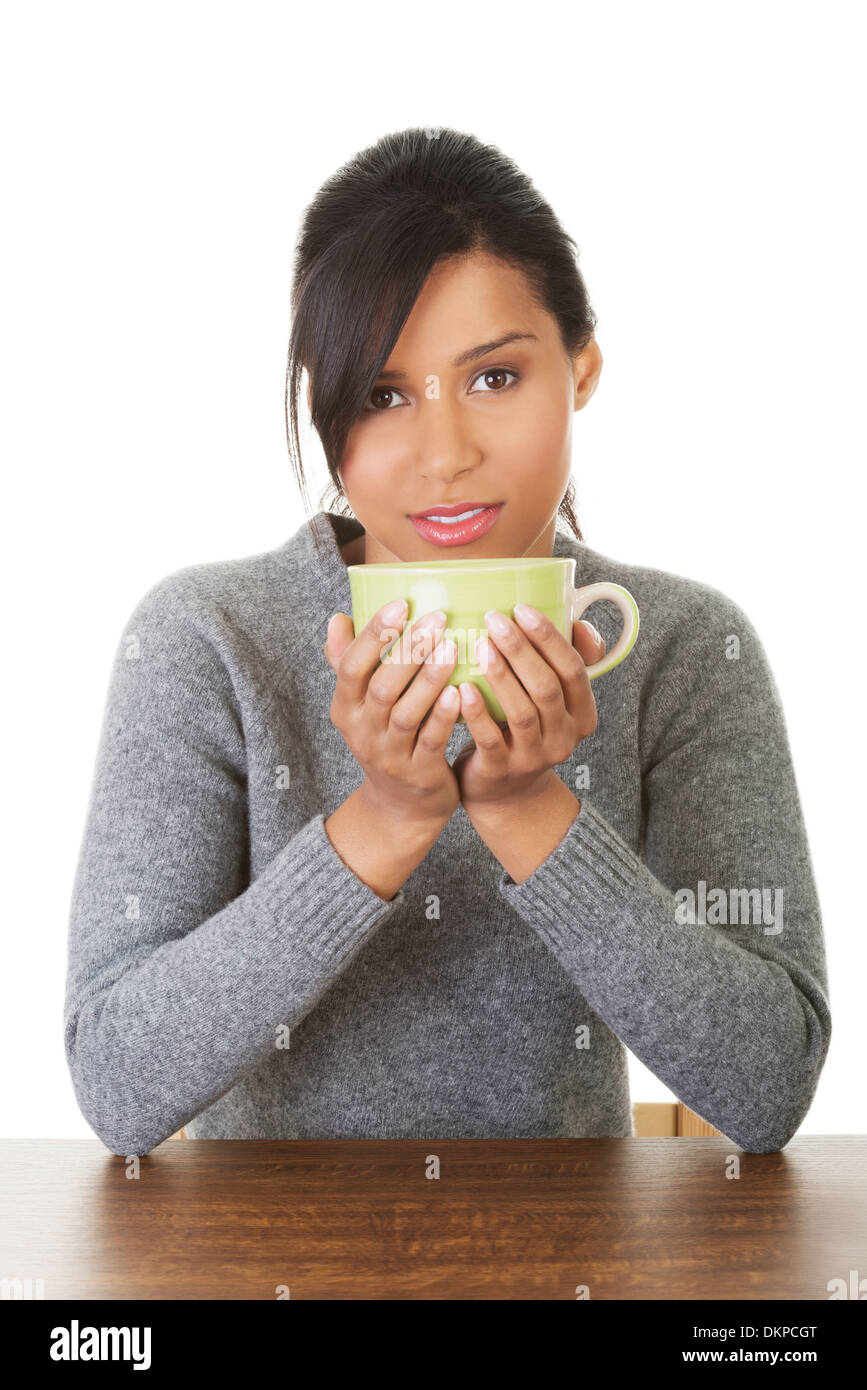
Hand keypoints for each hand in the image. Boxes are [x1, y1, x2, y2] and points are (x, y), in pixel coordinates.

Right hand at [324, 599, 461, 827]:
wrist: (401, 806)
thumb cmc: (386, 738)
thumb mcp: (360, 705)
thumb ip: (349, 662)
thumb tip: (338, 618)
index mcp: (345, 707)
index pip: (351, 666)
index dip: (374, 635)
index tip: (400, 604)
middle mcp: (362, 730)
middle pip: (380, 687)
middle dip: (408, 650)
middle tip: (437, 618)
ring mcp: (389, 753)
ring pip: (406, 713)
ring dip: (428, 679)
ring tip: (453, 648)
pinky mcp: (418, 772)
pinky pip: (430, 741)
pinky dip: (443, 717)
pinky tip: (459, 693)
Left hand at [452, 608, 605, 811]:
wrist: (505, 794)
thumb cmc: (523, 731)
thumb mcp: (550, 701)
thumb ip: (561, 662)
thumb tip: (578, 623)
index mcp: (582, 714)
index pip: (574, 670)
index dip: (550, 638)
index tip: (522, 608)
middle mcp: (565, 737)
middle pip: (548, 687)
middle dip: (521, 649)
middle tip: (493, 619)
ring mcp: (535, 757)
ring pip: (522, 712)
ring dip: (501, 676)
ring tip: (479, 645)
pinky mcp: (503, 771)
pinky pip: (491, 738)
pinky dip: (477, 712)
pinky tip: (460, 687)